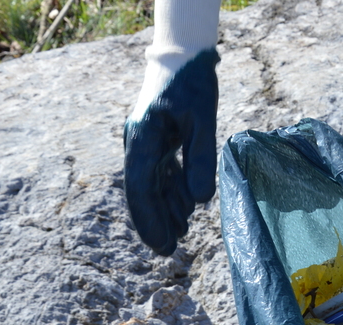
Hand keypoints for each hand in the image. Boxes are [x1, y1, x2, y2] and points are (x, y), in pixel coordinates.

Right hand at [123, 49, 219, 255]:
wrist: (184, 55)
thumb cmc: (193, 84)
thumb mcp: (203, 120)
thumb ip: (199, 160)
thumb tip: (200, 201)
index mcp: (143, 138)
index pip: (141, 187)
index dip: (150, 219)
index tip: (162, 244)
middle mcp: (139, 143)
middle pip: (142, 192)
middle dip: (154, 223)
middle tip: (168, 251)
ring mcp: (146, 143)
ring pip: (151, 185)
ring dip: (165, 211)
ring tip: (181, 235)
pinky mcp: (157, 141)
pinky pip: (161, 174)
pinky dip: (172, 193)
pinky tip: (186, 211)